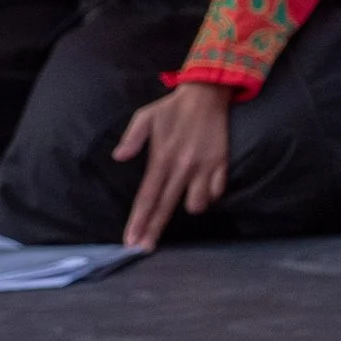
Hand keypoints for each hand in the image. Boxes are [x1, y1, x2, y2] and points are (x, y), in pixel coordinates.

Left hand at [114, 80, 231, 247]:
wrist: (209, 93)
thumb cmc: (172, 107)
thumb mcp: (145, 117)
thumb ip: (132, 138)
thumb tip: (119, 157)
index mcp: (162, 158)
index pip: (147, 197)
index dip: (139, 221)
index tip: (131, 241)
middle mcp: (183, 166)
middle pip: (166, 206)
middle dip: (154, 230)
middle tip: (144, 248)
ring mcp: (205, 166)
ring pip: (197, 203)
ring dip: (189, 206)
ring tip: (182, 201)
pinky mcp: (221, 162)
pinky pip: (217, 190)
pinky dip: (210, 194)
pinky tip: (203, 190)